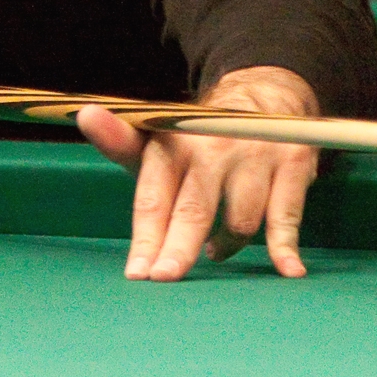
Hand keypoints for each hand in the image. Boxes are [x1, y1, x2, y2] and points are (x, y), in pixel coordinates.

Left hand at [77, 66, 319, 281]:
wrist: (263, 98)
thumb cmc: (199, 140)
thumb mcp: (159, 141)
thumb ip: (120, 142)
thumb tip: (85, 115)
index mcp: (174, 144)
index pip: (154, 196)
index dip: (146, 237)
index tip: (138, 273)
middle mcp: (213, 147)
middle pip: (194, 208)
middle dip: (178, 246)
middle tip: (164, 278)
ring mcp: (254, 155)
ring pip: (240, 219)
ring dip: (227, 246)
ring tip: (215, 251)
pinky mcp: (291, 164)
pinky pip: (286, 215)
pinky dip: (286, 246)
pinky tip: (288, 269)